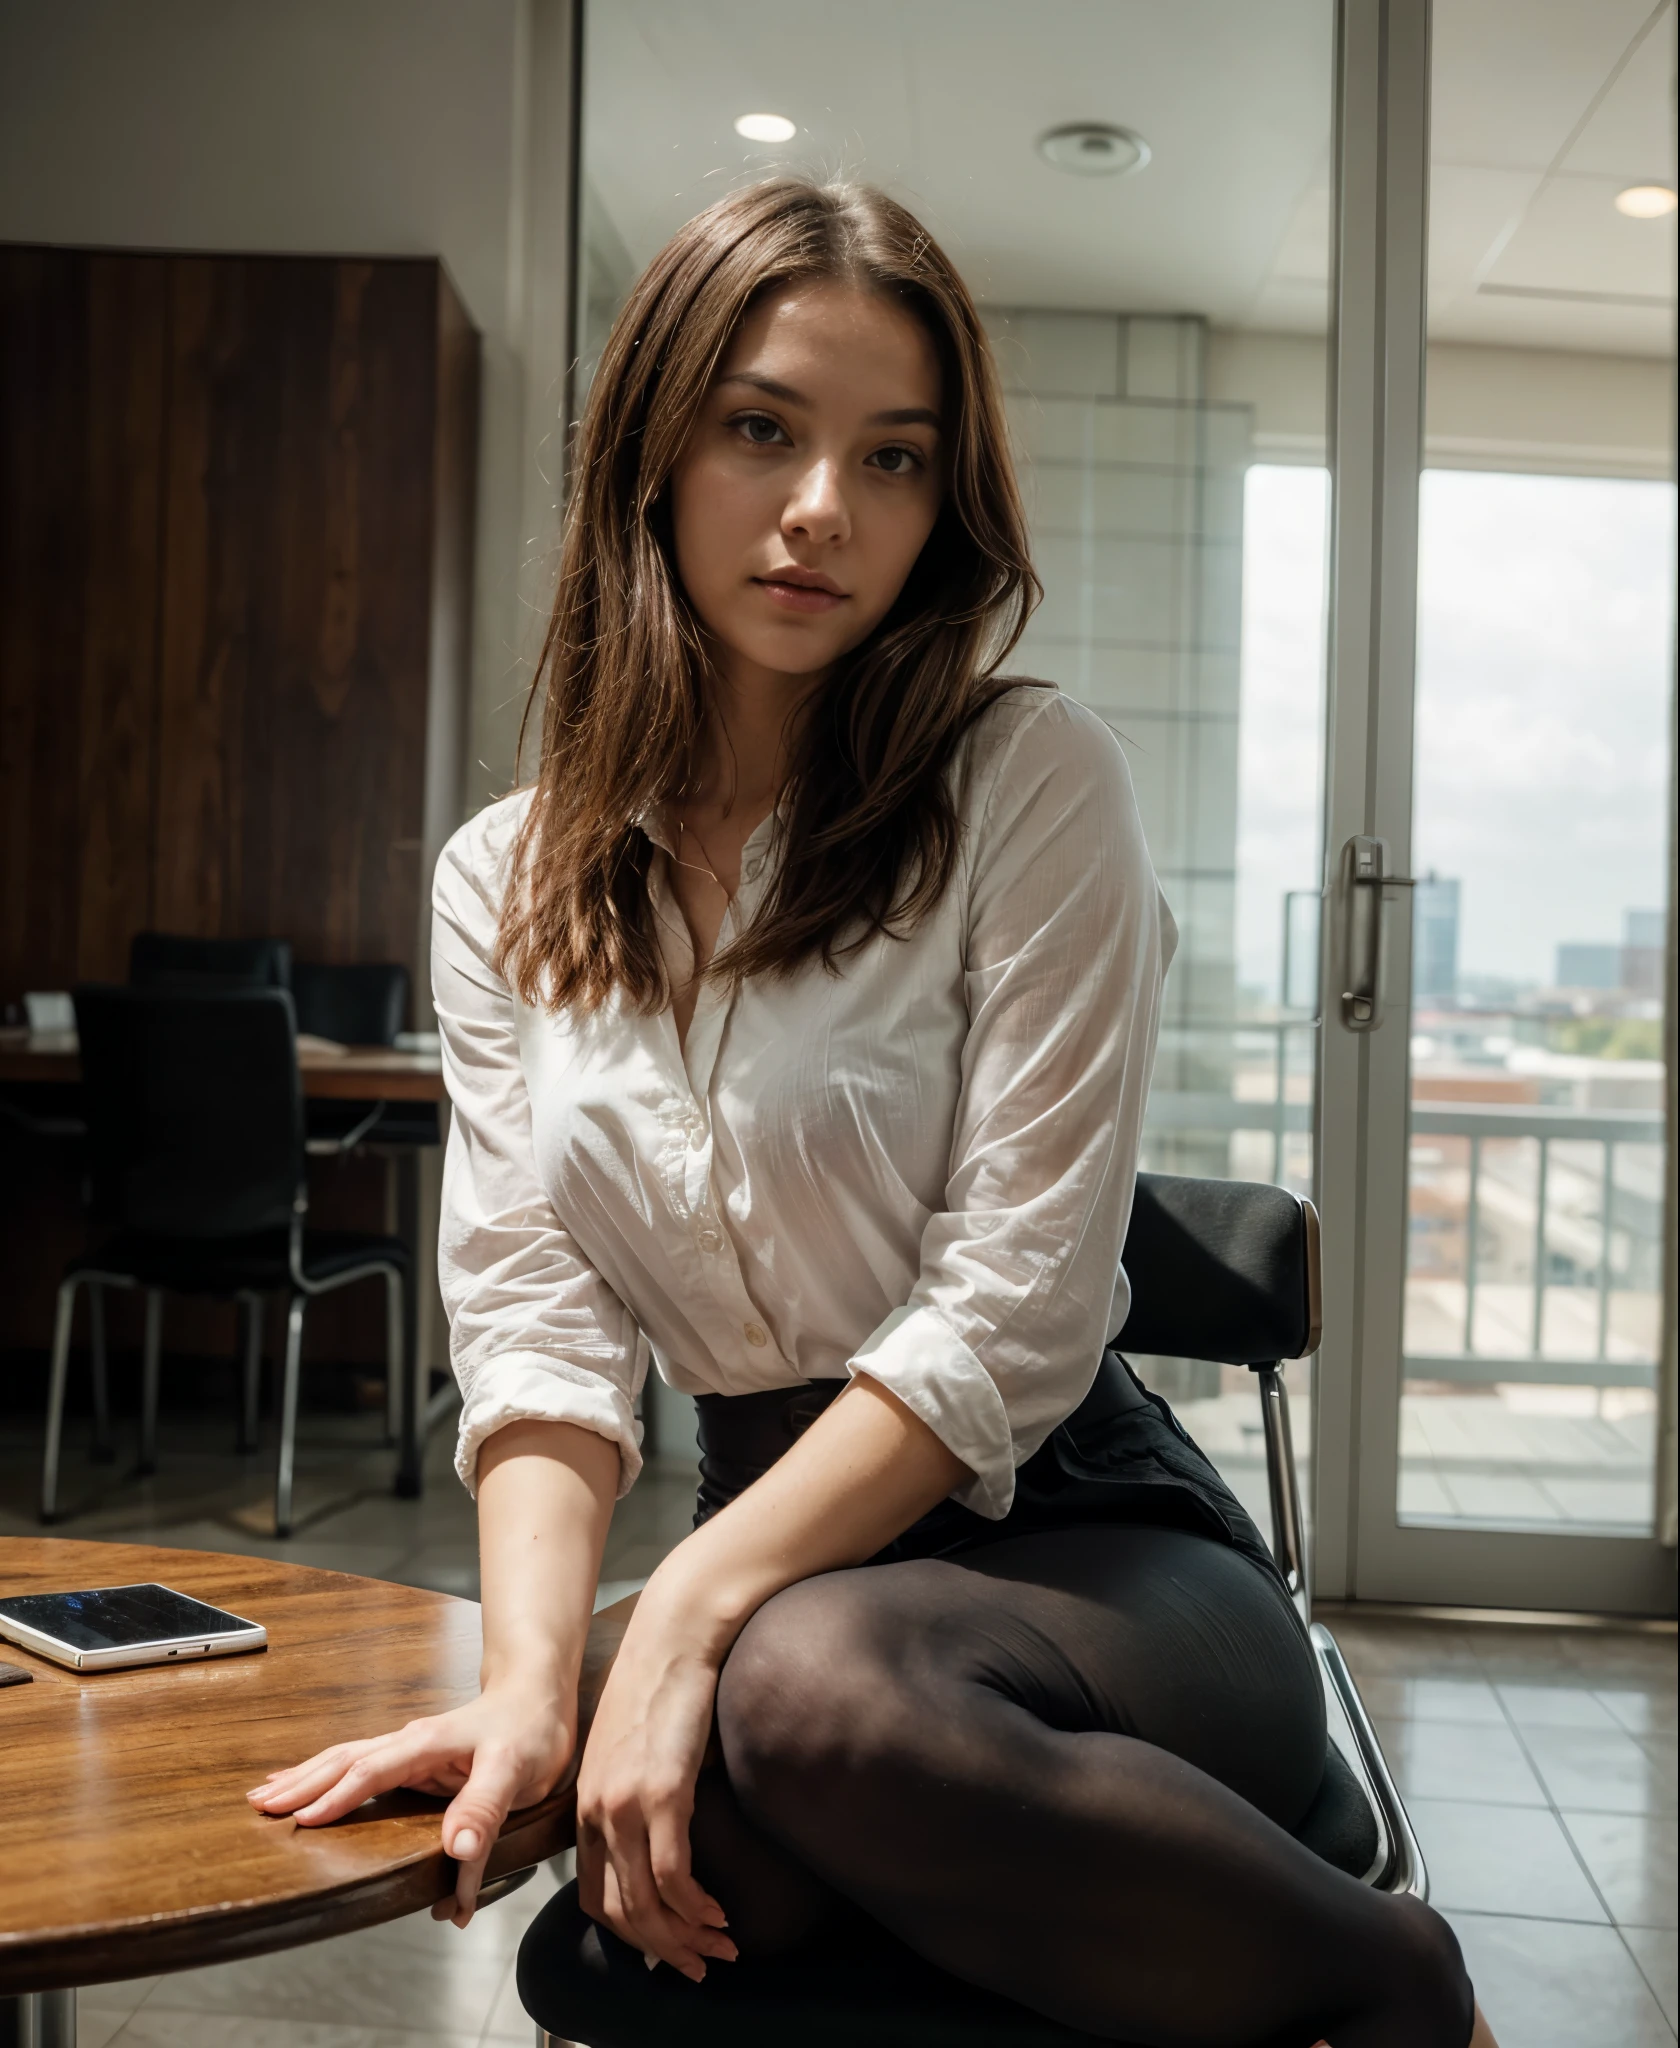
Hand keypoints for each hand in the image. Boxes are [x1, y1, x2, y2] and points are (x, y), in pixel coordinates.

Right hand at [248, 1680, 574, 1925]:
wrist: (539, 1696)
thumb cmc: (531, 1730)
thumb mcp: (518, 1771)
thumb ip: (486, 1808)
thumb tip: (456, 1850)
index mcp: (428, 1743)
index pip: (372, 1770)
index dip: (337, 1796)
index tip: (300, 1819)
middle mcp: (412, 1743)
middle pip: (345, 1760)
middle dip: (302, 1782)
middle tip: (258, 1806)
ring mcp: (410, 1751)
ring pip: (347, 1761)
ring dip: (307, 1778)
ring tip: (266, 1796)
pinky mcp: (415, 1763)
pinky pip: (362, 1770)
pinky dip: (329, 1778)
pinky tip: (310, 1787)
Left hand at [574, 1614, 738, 1980]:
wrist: (675, 1635)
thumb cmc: (662, 1686)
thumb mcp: (632, 1751)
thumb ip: (635, 1797)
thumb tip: (664, 1840)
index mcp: (587, 1805)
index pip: (595, 1895)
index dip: (632, 1933)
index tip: (666, 1948)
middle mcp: (597, 1811)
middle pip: (618, 1911)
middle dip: (660, 1950)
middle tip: (696, 1968)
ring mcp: (626, 1804)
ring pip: (645, 1903)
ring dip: (683, 1938)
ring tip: (718, 1950)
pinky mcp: (662, 1792)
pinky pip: (674, 1873)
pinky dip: (696, 1906)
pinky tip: (718, 1913)